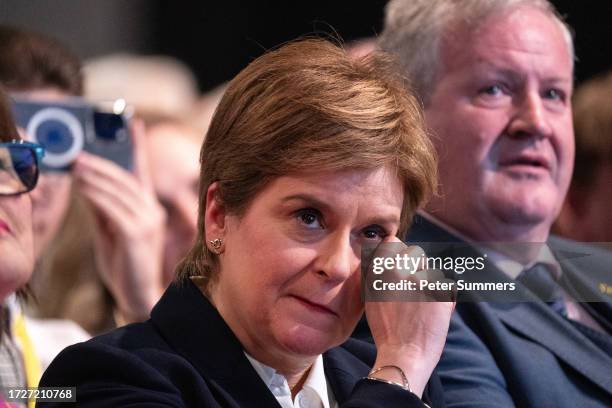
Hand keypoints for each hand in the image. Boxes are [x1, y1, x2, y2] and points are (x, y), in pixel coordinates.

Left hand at [73, 119, 166, 322]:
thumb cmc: (125, 264)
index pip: (143, 172)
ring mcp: (146, 221)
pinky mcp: (136, 233)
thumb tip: (87, 184)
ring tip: (75, 165)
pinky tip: (81, 187)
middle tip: (78, 154)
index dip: (138, 146)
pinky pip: (113, 208)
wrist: (138, 295)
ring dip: (94, 176)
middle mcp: (151, 211)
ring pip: (118, 190)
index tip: (134, 122)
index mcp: (149, 209)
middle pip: (125, 178)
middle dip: (101, 163)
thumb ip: (103, 209)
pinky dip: (95, 195)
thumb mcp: (111, 232)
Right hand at [364, 237, 454, 397]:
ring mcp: (420, 280)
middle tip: (415, 288)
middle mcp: (398, 271)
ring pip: (433, 270)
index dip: (399, 251)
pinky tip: (434, 313)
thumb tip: (387, 254)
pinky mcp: (440, 291)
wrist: (403, 355)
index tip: (402, 264)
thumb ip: (378, 273)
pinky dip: (445, 298)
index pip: (393, 242)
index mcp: (379, 272)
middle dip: (418, 266)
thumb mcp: (371, 298)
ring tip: (423, 306)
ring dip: (432, 284)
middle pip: (416, 252)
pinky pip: (448, 286)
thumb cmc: (387, 330)